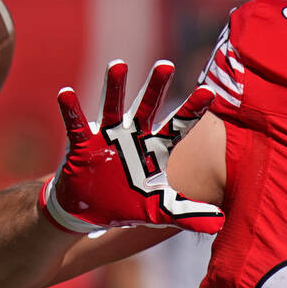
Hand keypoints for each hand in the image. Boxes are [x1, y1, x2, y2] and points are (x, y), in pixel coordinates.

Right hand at [39, 60, 223, 233]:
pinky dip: (71, 110)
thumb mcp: (158, 210)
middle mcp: (134, 136)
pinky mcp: (83, 145)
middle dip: (156, 87)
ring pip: (113, 107)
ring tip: (118, 64)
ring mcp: (107, 137)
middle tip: (166, 65)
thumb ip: (187, 213)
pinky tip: (65, 94)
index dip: (192, 110)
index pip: (178, 126)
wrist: (90, 211)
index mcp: (155, 149)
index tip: (210, 91)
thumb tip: (221, 223)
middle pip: (148, 107)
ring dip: (115, 86)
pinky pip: (77, 125)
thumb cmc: (127, 204)